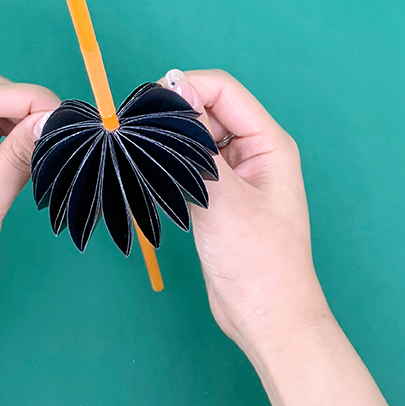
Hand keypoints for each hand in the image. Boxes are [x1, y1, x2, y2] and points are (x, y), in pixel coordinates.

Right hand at [161, 69, 326, 349]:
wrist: (265, 317)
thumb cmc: (257, 261)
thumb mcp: (223, 197)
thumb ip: (196, 144)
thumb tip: (172, 90)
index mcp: (268, 144)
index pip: (222, 90)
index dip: (183, 88)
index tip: (145, 107)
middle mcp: (254, 153)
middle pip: (206, 110)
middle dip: (172, 116)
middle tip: (136, 136)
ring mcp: (236, 177)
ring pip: (195, 139)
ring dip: (169, 143)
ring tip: (142, 159)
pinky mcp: (219, 199)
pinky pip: (191, 167)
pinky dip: (171, 167)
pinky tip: (153, 179)